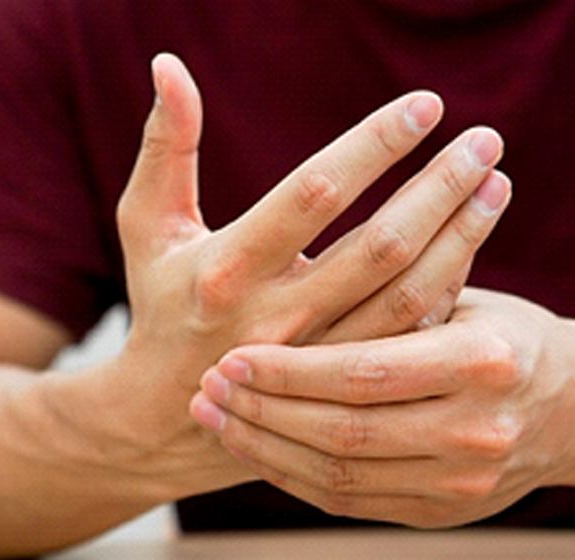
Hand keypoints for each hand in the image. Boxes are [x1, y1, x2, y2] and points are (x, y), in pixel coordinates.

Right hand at [110, 53, 508, 497]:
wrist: (171, 410)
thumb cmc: (161, 305)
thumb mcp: (148, 228)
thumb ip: (165, 149)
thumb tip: (168, 66)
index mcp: (227, 270)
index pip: (313, 196)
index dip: (374, 146)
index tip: (426, 107)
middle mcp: (274, 319)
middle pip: (377, 249)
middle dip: (438, 189)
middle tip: (485, 141)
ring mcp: (311, 359)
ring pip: (404, 298)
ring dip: (458, 238)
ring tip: (495, 185)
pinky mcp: (335, 384)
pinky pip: (405, 335)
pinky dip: (443, 288)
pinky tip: (466, 244)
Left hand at [193, 288, 574, 525]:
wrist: (570, 409)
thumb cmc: (503, 337)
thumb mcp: (464, 301)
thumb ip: (394, 300)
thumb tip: (298, 277)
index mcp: (481, 360)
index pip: (362, 373)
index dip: (287, 372)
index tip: (230, 359)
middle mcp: (474, 431)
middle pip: (341, 431)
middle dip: (263, 412)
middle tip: (206, 391)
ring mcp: (460, 483)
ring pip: (337, 474)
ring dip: (265, 449)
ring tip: (216, 420)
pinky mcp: (441, 513)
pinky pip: (348, 500)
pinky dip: (293, 476)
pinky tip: (255, 450)